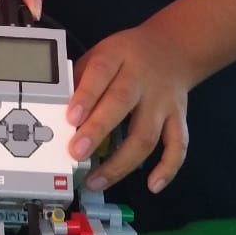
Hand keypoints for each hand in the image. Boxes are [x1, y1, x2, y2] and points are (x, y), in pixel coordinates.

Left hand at [66, 24, 192, 194]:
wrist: (173, 48)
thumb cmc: (127, 56)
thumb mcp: (101, 54)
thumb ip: (81, 78)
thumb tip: (56, 110)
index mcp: (117, 57)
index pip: (100, 73)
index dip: (85, 96)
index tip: (70, 118)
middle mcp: (142, 79)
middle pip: (121, 103)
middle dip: (98, 130)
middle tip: (76, 153)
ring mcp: (163, 101)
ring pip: (147, 134)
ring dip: (122, 162)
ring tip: (97, 180)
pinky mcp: (179, 118)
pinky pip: (178, 145)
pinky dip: (168, 167)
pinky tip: (153, 186)